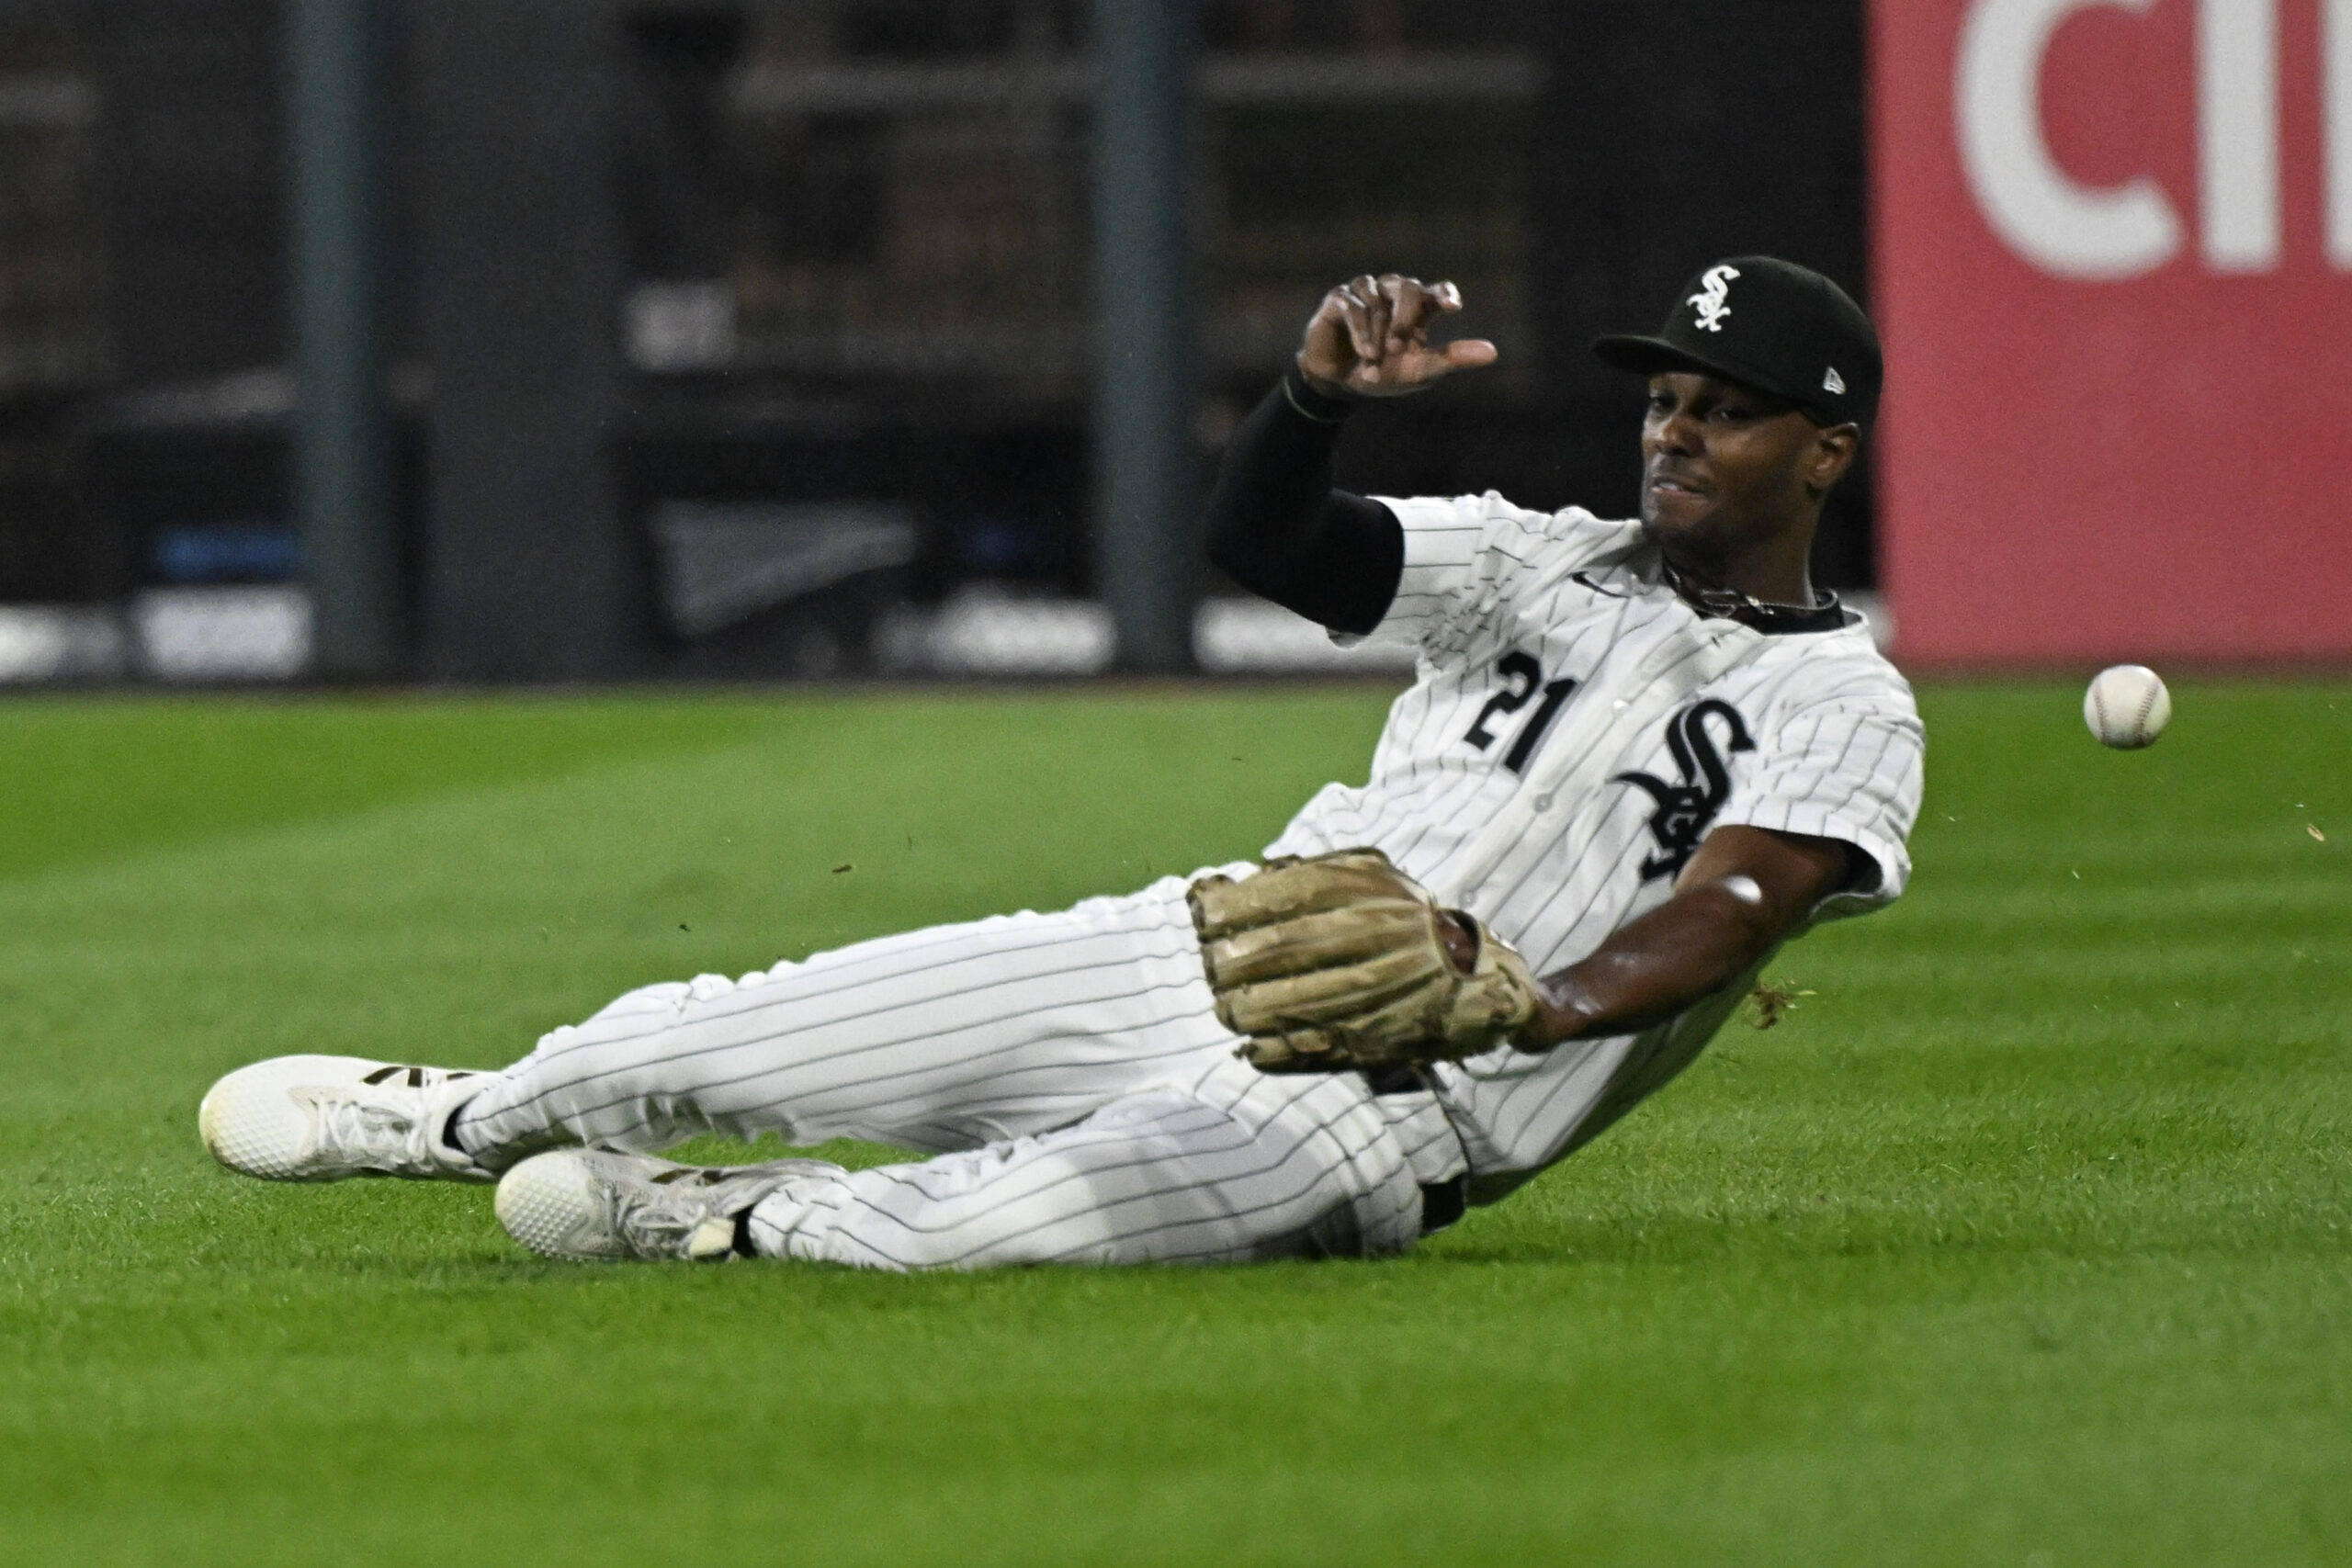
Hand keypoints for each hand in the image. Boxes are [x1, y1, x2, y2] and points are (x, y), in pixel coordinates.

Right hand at [1296, 274, 1498, 398]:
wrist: (1339, 384)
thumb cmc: (1383, 375)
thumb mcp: (1420, 371)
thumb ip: (1453, 358)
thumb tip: (1493, 352)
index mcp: (1419, 309)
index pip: (1438, 291)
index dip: (1445, 294)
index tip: (1452, 307)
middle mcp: (1394, 294)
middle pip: (1408, 287)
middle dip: (1403, 319)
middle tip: (1396, 349)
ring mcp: (1367, 292)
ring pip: (1378, 300)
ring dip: (1377, 335)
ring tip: (1373, 361)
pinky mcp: (1340, 298)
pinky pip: (1354, 306)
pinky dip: (1360, 331)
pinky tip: (1364, 353)